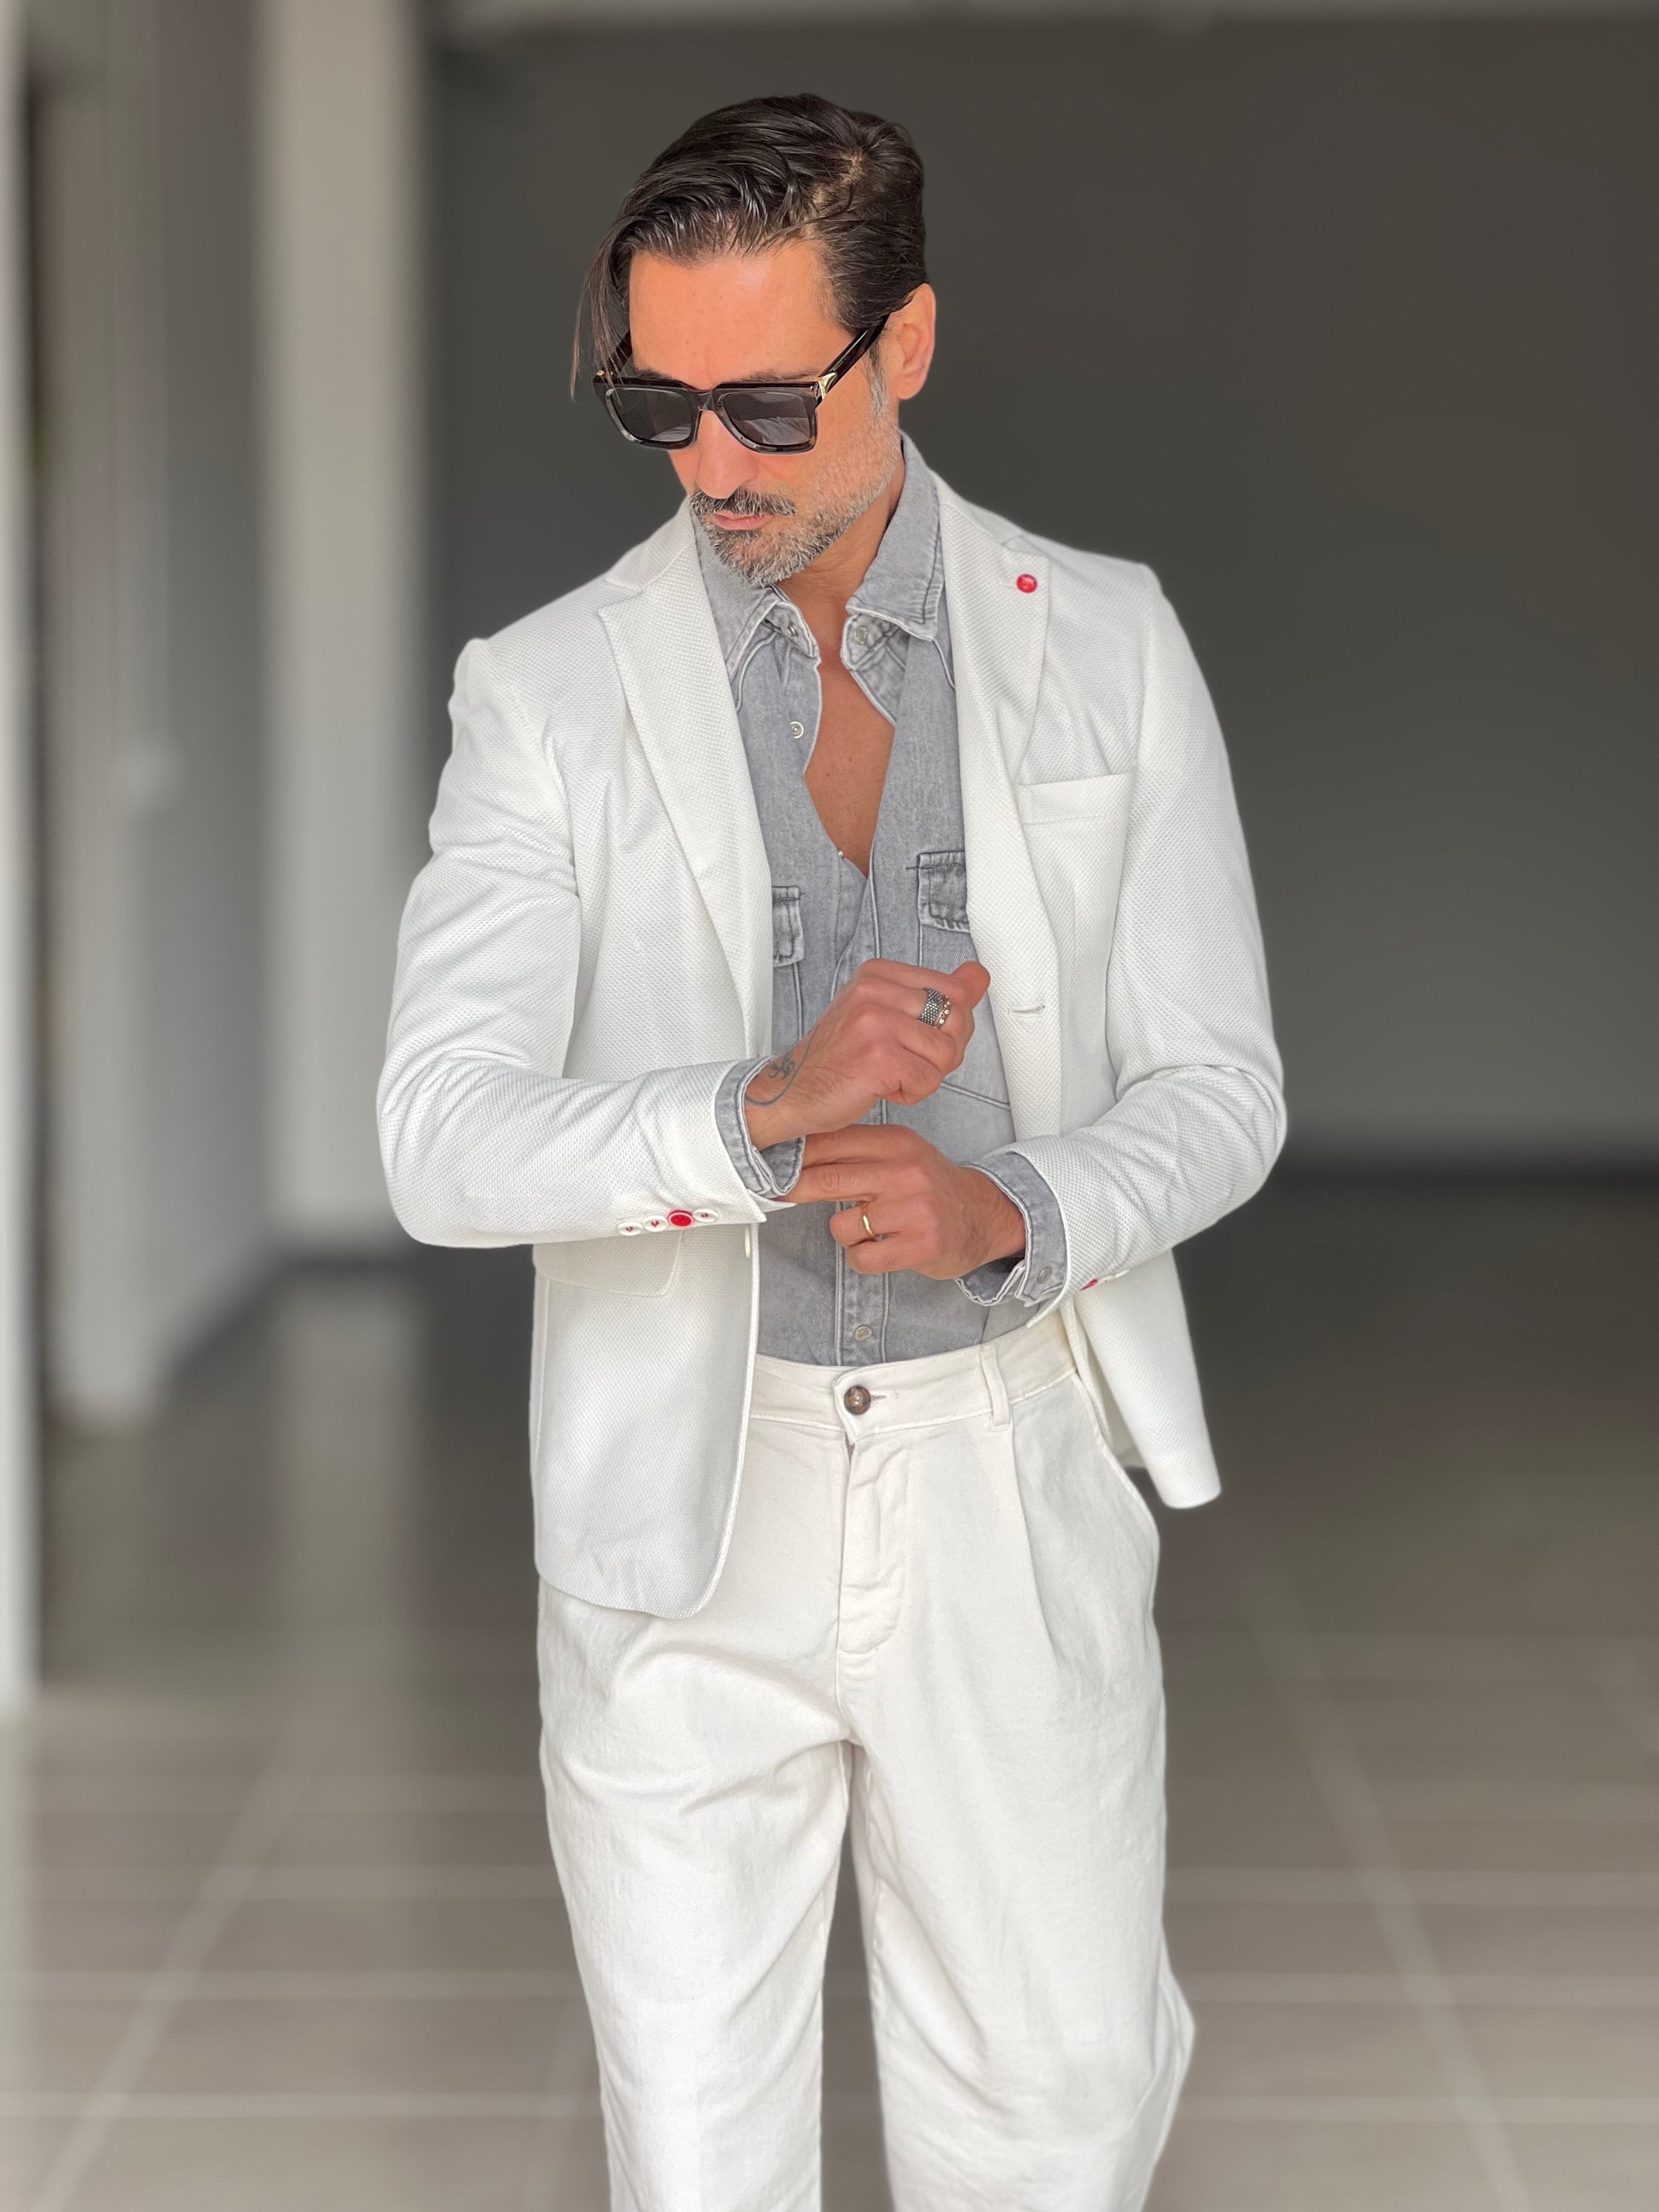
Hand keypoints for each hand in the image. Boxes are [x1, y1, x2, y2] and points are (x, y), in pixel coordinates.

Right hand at [744, 961, 989, 1149]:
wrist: (792, 1093)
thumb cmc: (837, 1060)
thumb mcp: (888, 1015)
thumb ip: (937, 994)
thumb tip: (978, 975)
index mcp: (878, 974)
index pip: (955, 991)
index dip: (947, 1026)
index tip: (914, 1038)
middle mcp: (873, 990)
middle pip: (957, 1020)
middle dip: (941, 1052)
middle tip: (904, 1062)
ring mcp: (873, 1021)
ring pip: (946, 1053)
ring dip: (925, 1076)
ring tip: (891, 1075)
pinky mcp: (876, 1056)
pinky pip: (928, 1080)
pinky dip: (912, 1093)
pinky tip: (882, 1087)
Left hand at [784, 1123, 1026, 1280]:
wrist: (984, 1216)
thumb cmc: (932, 1186)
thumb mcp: (901, 1153)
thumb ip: (858, 1151)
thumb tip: (798, 1153)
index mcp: (896, 1142)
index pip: (833, 1143)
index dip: (796, 1155)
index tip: (772, 1164)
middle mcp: (905, 1171)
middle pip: (829, 1179)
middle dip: (795, 1189)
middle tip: (780, 1193)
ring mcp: (913, 1209)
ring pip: (842, 1226)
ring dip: (847, 1234)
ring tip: (871, 1230)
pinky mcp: (919, 1245)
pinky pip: (863, 1257)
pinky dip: (864, 1258)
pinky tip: (882, 1248)